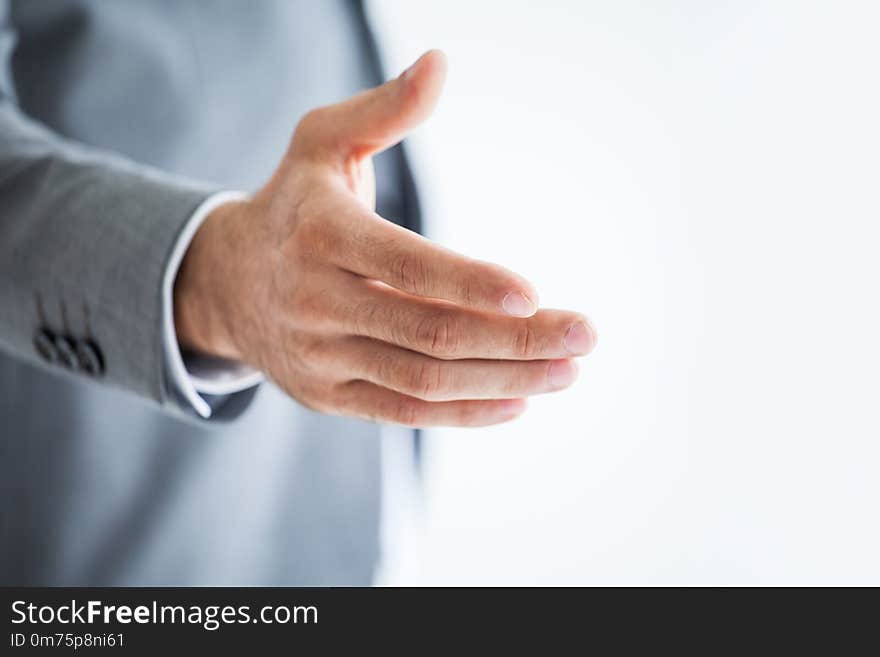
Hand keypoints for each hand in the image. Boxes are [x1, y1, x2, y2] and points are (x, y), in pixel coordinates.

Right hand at [174, 50, 596, 426]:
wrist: (224, 282)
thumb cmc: (293, 203)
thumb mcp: (321, 142)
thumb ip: (383, 110)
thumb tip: (440, 63)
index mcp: (320, 234)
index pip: (405, 266)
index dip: (470, 283)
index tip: (535, 295)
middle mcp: (315, 301)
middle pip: (429, 332)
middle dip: (516, 340)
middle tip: (585, 335)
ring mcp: (320, 356)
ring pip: (424, 381)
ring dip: (505, 380)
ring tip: (568, 371)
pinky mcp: (327, 395)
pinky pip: (402, 413)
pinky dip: (463, 413)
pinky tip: (517, 402)